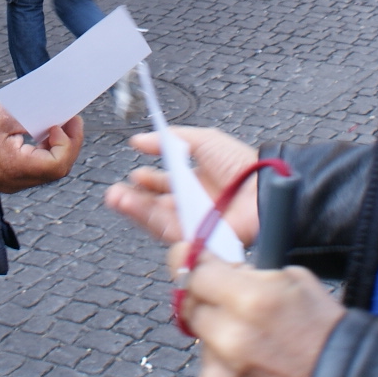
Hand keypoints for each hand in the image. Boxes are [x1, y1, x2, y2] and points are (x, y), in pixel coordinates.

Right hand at [0, 102, 82, 192]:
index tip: (64, 122)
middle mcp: (17, 181)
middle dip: (69, 144)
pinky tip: (44, 135)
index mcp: (16, 168)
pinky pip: (35, 169)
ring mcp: (13, 183)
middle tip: (72, 120)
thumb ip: (31, 118)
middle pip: (56, 169)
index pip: (57, 164)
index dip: (68, 143)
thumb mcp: (3, 116)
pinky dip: (44, 152)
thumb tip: (54, 117)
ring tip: (59, 125)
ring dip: (58, 148)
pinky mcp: (9, 178)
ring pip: (47, 170)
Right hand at [104, 126, 259, 245]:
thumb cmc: (242, 164)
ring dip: (134, 209)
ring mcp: (194, 222)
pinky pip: (168, 232)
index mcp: (196, 182)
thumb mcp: (202, 141)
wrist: (263, 187)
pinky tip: (134, 209)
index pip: (164, 185)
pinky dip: (149, 221)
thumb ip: (169, 139)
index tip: (134, 174)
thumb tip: (138, 139)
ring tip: (116, 198)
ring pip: (157, 219)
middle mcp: (193, 204)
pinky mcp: (196, 238)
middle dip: (133, 198)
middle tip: (114, 192)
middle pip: (156, 205)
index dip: (147, 181)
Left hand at [170, 249, 343, 376]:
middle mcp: (230, 339)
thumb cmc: (330, 340)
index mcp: (251, 300)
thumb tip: (214, 267)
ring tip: (262, 355)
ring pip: (203, 347)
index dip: (193, 264)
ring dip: (222, 344)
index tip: (187, 259)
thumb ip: (248, 273)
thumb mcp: (298, 283)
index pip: (195, 273)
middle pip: (192, 308)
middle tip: (236, 312)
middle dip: (210, 304)